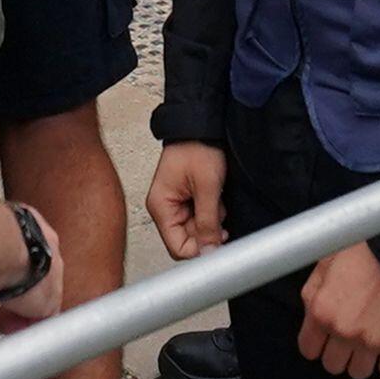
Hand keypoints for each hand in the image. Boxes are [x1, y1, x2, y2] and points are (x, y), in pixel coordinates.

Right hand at [146, 140, 229, 263]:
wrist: (202, 126)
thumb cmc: (198, 148)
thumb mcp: (207, 187)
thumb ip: (207, 222)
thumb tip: (208, 252)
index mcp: (161, 206)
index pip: (177, 248)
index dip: (199, 248)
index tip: (217, 239)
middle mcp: (165, 208)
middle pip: (188, 240)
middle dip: (207, 230)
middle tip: (218, 213)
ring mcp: (176, 204)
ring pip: (197, 230)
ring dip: (211, 220)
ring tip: (215, 200)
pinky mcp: (186, 200)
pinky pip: (201, 217)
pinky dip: (212, 212)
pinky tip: (215, 197)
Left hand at [293, 240, 379, 378]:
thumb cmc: (364, 251)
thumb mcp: (325, 264)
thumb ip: (313, 295)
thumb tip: (310, 317)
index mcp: (321, 311)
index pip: (309, 350)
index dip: (317, 344)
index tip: (326, 339)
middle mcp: (343, 330)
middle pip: (333, 366)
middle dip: (339, 353)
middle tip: (350, 338)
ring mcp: (371, 340)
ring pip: (358, 373)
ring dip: (363, 360)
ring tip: (370, 341)